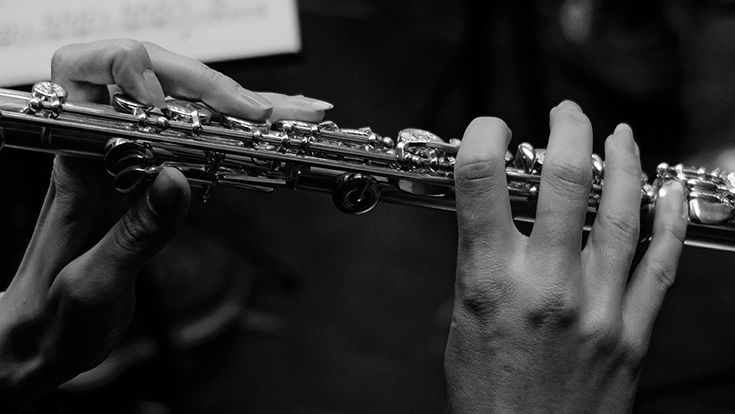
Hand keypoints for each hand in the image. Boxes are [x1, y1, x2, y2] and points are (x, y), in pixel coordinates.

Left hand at [0, 39, 329, 407]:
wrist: (45, 336)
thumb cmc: (54, 315)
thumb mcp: (94, 284)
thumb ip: (136, 232)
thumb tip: (177, 180)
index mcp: (73, 169)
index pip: (85, 76)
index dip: (126, 67)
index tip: (167, 97)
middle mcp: (100, 153)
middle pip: (152, 81)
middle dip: (208, 86)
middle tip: (259, 112)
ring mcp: (129, 162)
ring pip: (182, 106)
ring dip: (234, 104)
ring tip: (290, 111)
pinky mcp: (151, 178)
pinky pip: (196, 140)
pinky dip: (236, 132)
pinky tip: (268, 133)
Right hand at [444, 101, 687, 411]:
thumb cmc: (488, 394)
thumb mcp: (462, 320)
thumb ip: (481, 264)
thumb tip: (493, 222)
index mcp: (490, 281)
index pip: (483, 181)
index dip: (484, 137)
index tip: (490, 129)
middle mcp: (547, 285)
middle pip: (564, 179)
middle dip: (569, 130)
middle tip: (568, 114)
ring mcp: (598, 306)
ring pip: (622, 211)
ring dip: (622, 162)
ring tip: (619, 136)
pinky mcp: (632, 330)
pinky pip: (661, 264)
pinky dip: (669, 220)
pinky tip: (667, 191)